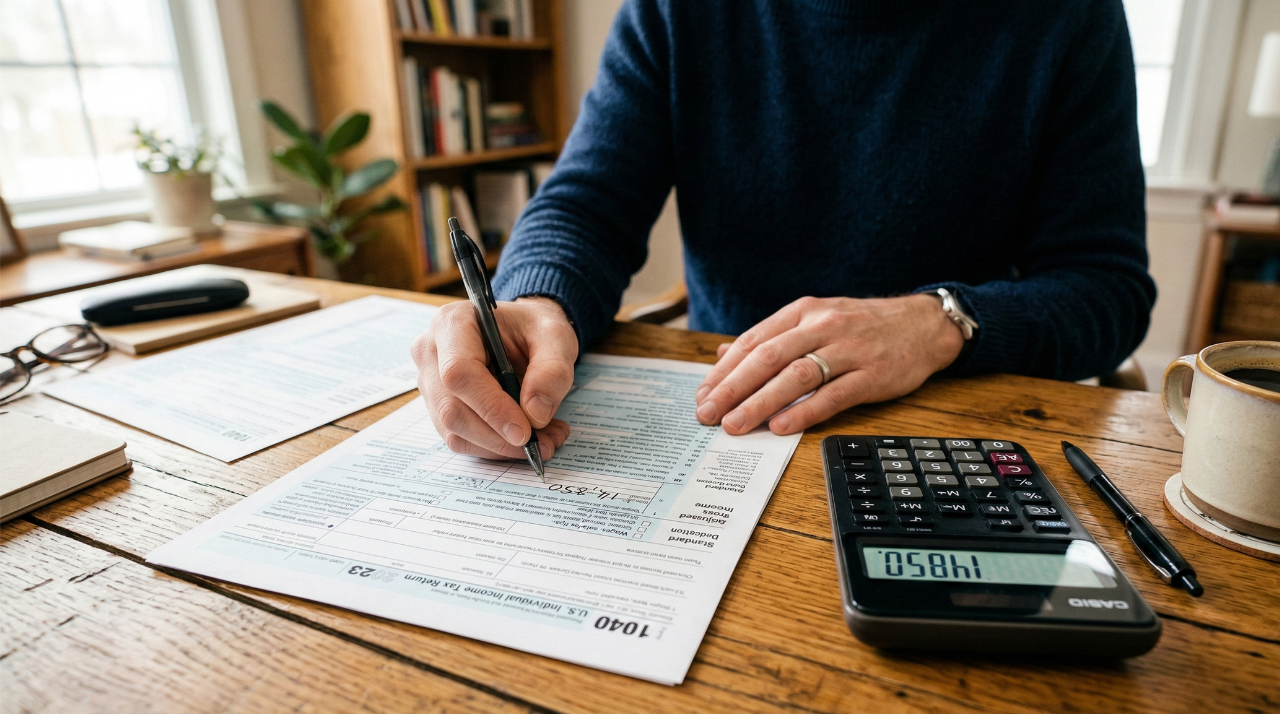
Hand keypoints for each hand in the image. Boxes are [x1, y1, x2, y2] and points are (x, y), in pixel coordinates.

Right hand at [411, 296, 578, 458]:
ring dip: (501, 446)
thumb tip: (535, 415)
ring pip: (455, 431)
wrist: (523, 332)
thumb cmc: (534, 328)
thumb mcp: (555, 336)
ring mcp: (430, 383)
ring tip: (544, 440)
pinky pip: (461, 438)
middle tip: (543, 443)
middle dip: (499, 436)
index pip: (458, 373)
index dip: (491, 408)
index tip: (525, 432)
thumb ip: (551, 371)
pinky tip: (526, 438)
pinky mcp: (439, 407)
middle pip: (452, 409)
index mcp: (452, 323)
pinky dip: (496, 447)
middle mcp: (432, 353)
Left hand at [694, 294, 964, 435]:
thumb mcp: (815, 320)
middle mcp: (822, 326)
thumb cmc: (863, 326)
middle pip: (768, 358)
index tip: (703, 395)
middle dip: (733, 389)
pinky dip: (804, 411)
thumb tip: (724, 356)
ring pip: (796, 376)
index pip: (754, 342)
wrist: (923, 324)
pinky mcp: (872, 374)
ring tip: (736, 424)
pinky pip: (833, 395)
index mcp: (803, 313)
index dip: (724, 371)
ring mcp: (849, 350)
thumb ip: (771, 338)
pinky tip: (781, 426)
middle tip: (708, 414)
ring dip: (761, 403)